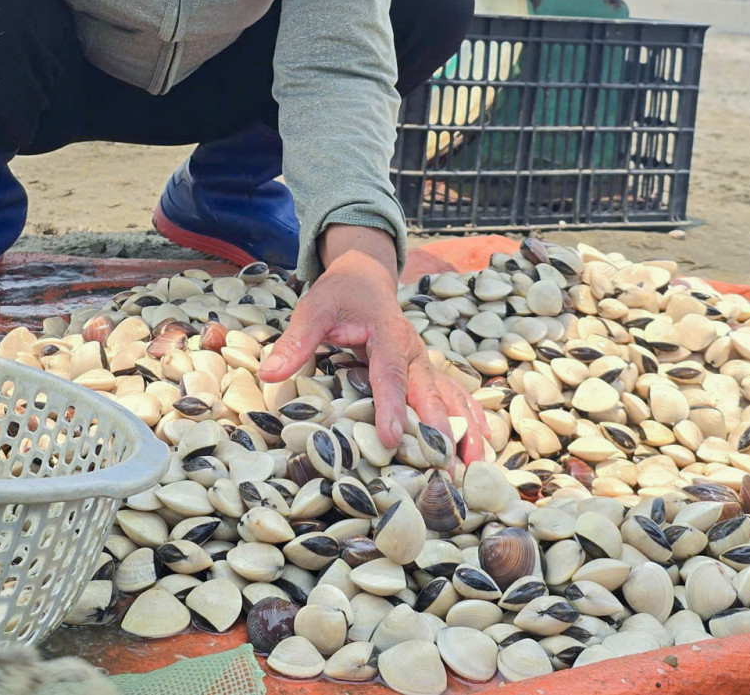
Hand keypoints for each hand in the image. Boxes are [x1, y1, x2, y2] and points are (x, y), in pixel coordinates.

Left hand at [259, 225, 486, 464]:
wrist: (366, 277)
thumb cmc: (340, 294)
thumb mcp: (314, 309)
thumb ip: (296, 341)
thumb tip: (268, 374)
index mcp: (388, 334)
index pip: (390, 375)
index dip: (392, 407)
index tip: (391, 438)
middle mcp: (414, 352)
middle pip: (431, 394)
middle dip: (440, 432)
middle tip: (444, 472)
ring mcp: (426, 363)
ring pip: (452, 399)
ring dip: (465, 432)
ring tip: (472, 471)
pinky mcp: (428, 373)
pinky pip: (455, 398)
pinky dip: (471, 422)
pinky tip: (481, 450)